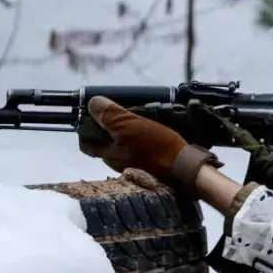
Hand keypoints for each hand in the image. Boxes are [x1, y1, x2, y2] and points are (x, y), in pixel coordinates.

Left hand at [79, 97, 220, 188]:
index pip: (87, 144)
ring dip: (127, 135)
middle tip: (121, 113)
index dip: (87, 128)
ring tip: (139, 119)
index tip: (96, 115)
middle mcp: (118, 164)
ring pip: (123, 148)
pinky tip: (151, 133)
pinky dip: (140, 142)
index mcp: (109, 155)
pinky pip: (139, 152)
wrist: (185, 169)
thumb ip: (110, 115)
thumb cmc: (155, 148)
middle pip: (106, 144)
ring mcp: (134, 168)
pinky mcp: (150, 168)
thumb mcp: (130, 126)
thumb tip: (92, 103)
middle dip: (110, 129)